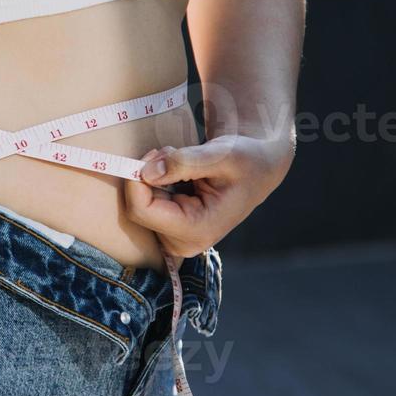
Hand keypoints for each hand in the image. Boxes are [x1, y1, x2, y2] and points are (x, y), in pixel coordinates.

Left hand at [122, 134, 292, 258]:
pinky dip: (155, 182)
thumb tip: (146, 173)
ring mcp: (175, 238)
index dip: (137, 180)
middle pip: (138, 209)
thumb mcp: (221, 154)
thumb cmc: (246, 161)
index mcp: (198, 230)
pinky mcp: (170, 229)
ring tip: (182, 162)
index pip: (143, 211)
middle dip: (147, 175)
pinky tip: (178, 173)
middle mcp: (184, 241)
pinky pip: (145, 203)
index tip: (155, 153)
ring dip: (153, 176)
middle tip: (172, 153)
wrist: (258, 169)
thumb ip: (183, 163)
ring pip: (139, 204)